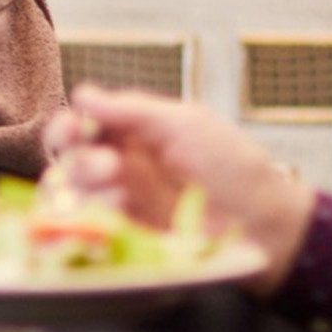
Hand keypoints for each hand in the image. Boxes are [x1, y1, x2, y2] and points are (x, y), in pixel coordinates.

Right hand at [44, 84, 316, 295]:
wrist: (264, 223)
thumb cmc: (233, 167)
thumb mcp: (186, 123)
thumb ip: (132, 109)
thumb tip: (83, 94)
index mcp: (132, 133)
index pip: (81, 126)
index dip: (67, 127)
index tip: (74, 130)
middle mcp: (121, 166)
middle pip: (70, 159)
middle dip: (78, 159)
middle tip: (109, 166)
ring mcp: (123, 203)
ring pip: (74, 193)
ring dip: (86, 188)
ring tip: (120, 191)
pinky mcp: (127, 236)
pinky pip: (89, 228)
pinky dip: (88, 221)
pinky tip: (115, 216)